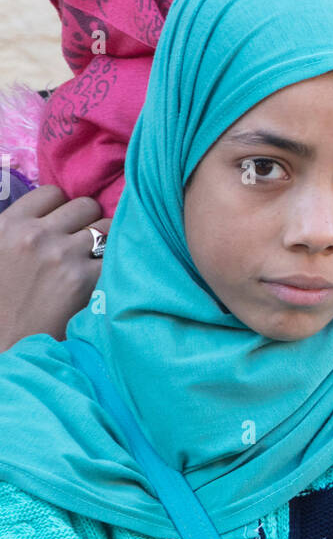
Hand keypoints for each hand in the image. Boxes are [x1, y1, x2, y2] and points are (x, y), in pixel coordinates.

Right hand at [0, 186, 111, 350]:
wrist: (4, 346)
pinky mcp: (85, 280)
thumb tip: (51, 213)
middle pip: (85, 205)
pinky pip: (115, 257)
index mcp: (9, 224)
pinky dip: (116, 265)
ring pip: (106, 228)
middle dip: (88, 222)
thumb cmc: (2, 301)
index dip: (62, 208)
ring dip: (105, 243)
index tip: (63, 225)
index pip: (52, 192)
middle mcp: (36, 235)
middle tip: (83, 244)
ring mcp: (62, 256)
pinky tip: (109, 277)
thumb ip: (19, 228)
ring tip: (96, 261)